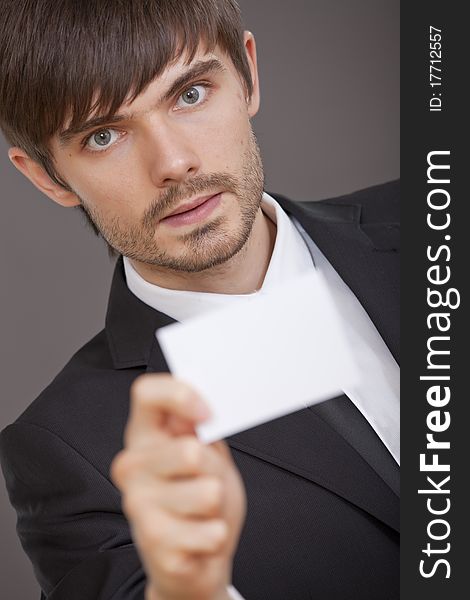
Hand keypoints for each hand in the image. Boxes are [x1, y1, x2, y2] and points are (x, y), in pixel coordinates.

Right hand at [110, 374, 245, 599]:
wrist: (197, 554)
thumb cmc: (202, 495)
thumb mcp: (208, 452)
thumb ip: (198, 427)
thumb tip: (196, 409)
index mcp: (143, 436)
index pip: (146, 393)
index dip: (181, 395)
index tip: (208, 414)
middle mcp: (131, 467)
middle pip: (190, 451)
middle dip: (216, 470)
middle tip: (208, 482)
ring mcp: (137, 506)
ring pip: (208, 492)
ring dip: (219, 505)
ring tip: (204, 511)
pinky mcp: (154, 545)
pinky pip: (210, 532)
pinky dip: (216, 536)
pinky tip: (200, 537)